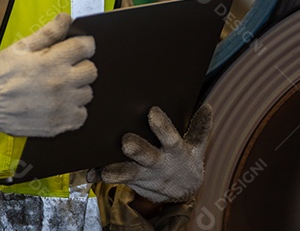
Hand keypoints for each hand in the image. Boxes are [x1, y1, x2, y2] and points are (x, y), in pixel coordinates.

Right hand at [0, 13, 96, 136]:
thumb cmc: (0, 75)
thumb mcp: (22, 47)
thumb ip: (48, 32)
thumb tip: (66, 19)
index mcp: (53, 61)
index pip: (86, 47)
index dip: (83, 45)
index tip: (77, 49)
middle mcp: (61, 83)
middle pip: (91, 71)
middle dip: (80, 66)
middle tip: (65, 69)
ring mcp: (61, 106)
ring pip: (87, 93)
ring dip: (77, 89)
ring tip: (59, 87)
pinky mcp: (58, 124)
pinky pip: (81, 115)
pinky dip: (74, 110)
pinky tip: (59, 104)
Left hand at [87, 103, 212, 202]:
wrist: (184, 192)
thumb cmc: (186, 160)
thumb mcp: (197, 146)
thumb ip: (201, 128)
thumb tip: (209, 107)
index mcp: (176, 152)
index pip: (170, 138)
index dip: (162, 126)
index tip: (152, 112)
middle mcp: (160, 164)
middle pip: (148, 157)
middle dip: (137, 150)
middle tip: (126, 142)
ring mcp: (145, 175)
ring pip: (129, 173)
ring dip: (116, 171)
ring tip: (104, 171)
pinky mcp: (132, 181)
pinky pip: (116, 179)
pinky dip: (101, 176)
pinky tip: (90, 174)